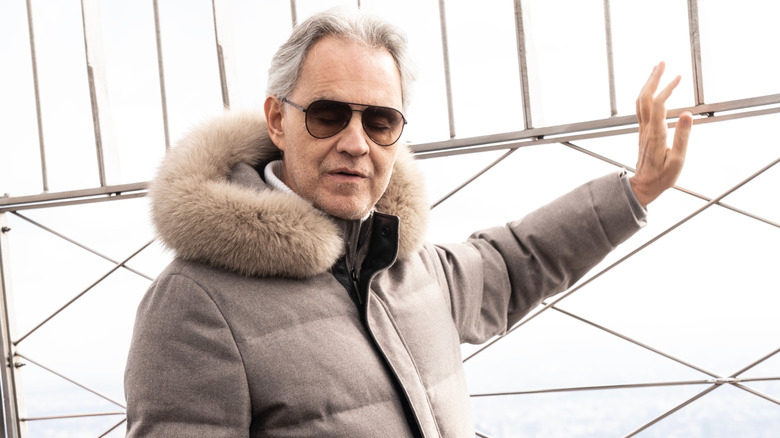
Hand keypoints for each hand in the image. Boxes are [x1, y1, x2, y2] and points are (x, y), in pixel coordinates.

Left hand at [630, 62, 692, 207]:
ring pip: (641, 101)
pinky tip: (654, 89)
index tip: (679, 76)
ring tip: (658, 70)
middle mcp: (646, 129)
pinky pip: (641, 108)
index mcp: (656, 134)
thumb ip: (682, 137)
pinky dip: (647, 94)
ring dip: (648, 84)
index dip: (667, 89)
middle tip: (662, 63)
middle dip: (653, 79)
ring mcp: (643, 129)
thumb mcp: (678, 160)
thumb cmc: (662, 176)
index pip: (659, 105)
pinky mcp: (643, 131)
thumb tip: (686, 114)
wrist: (644, 185)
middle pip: (644, 98)